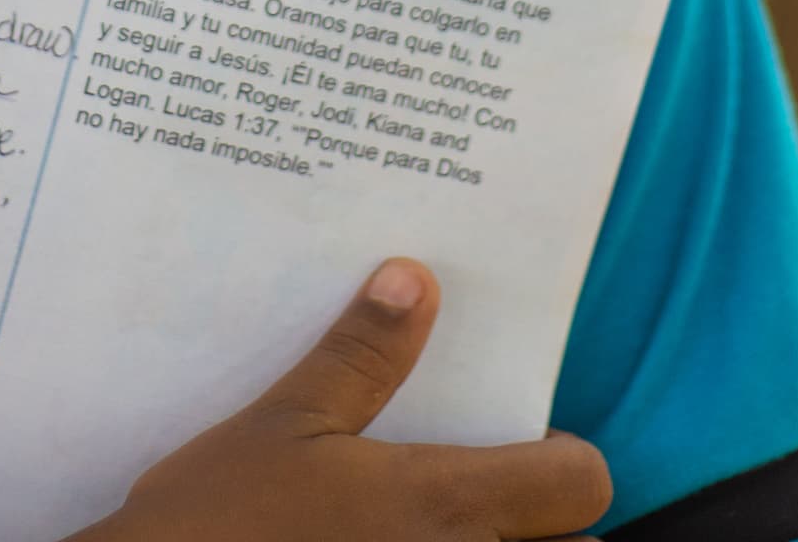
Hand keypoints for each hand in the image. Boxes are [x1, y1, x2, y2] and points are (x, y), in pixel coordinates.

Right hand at [81, 260, 613, 541]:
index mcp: (444, 505)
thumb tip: (414, 280)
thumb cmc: (218, 520)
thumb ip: (361, 356)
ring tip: (429, 525)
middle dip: (538, 523)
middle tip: (482, 491)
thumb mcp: (285, 424)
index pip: (579, 484)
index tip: (529, 448)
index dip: (565, 460)